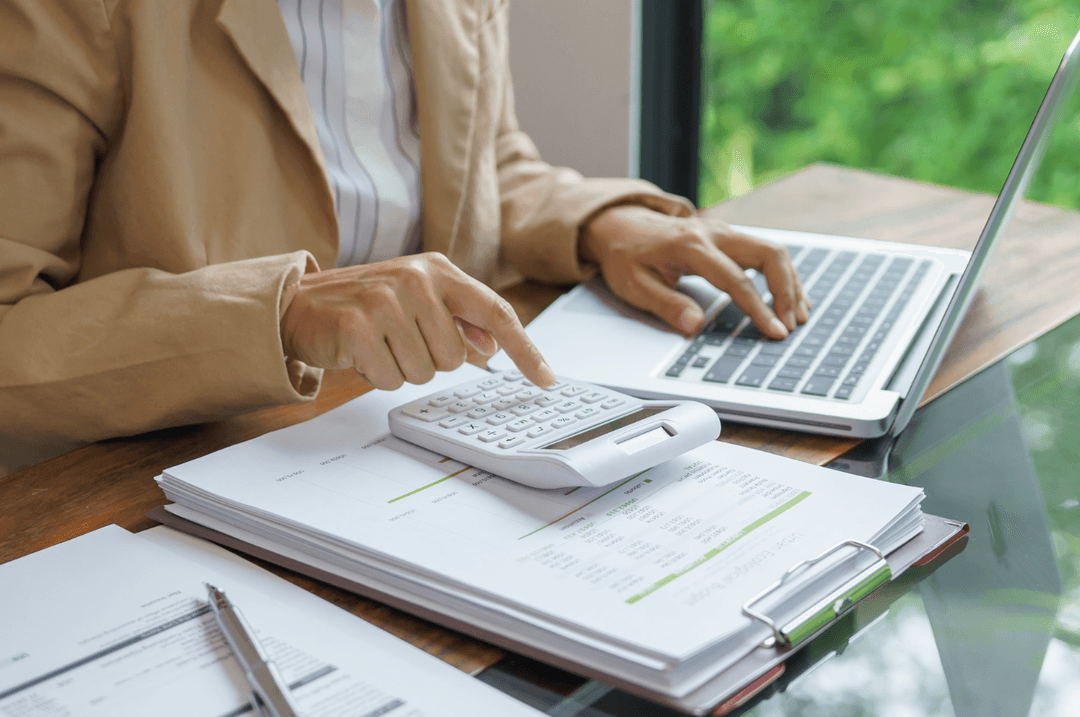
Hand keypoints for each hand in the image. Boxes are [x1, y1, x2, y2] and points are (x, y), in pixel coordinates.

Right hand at [280, 253, 555, 389]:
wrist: (297, 303)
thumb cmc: (364, 304)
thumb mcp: (416, 301)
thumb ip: (458, 320)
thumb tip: (492, 346)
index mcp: (438, 270)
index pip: (496, 313)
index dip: (525, 350)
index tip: (546, 379)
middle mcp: (416, 280)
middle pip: (456, 357)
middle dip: (430, 361)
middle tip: (399, 340)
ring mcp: (386, 301)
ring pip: (425, 372)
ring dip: (401, 369)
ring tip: (379, 344)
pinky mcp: (358, 327)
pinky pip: (392, 379)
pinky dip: (377, 375)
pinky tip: (361, 353)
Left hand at [580, 205, 809, 338]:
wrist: (618, 223)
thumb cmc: (625, 256)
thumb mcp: (634, 285)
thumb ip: (666, 305)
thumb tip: (695, 325)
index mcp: (690, 246)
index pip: (735, 279)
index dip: (759, 308)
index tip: (775, 332)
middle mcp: (713, 232)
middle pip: (768, 253)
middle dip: (787, 291)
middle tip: (791, 324)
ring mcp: (723, 231)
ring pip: (772, 250)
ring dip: (790, 282)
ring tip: (798, 315)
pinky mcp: (727, 236)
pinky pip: (764, 252)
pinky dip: (781, 274)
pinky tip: (788, 297)